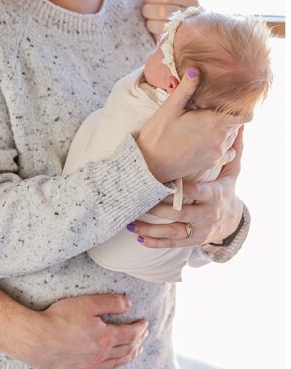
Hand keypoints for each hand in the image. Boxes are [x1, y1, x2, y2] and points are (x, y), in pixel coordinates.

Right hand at [12, 294, 148, 368]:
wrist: (36, 339)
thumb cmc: (59, 319)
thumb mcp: (86, 303)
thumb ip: (110, 302)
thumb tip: (129, 304)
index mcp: (106, 336)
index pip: (130, 333)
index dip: (140, 328)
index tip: (145, 323)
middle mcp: (101, 354)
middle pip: (126, 349)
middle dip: (138, 341)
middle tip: (143, 335)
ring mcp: (89, 365)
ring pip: (116, 363)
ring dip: (129, 357)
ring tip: (136, 352)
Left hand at [132, 128, 244, 247]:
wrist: (232, 218)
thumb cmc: (225, 188)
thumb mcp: (231, 171)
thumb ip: (231, 150)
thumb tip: (238, 125)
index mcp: (215, 195)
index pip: (196, 191)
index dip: (180, 189)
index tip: (161, 183)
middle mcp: (208, 215)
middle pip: (181, 213)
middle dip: (158, 208)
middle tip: (137, 202)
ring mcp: (200, 230)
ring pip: (174, 231)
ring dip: (151, 229)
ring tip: (131, 223)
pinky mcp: (193, 241)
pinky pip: (173, 244)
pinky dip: (156, 242)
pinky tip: (140, 239)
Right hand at [136, 68, 245, 182]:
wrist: (149, 165)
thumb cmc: (157, 135)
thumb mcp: (169, 109)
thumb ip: (185, 89)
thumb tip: (196, 69)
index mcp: (214, 123)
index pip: (245, 115)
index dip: (241, 108)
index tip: (230, 102)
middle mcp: (221, 139)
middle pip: (237, 125)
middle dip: (227, 116)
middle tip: (209, 110)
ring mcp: (217, 153)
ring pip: (231, 138)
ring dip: (223, 131)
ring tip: (205, 125)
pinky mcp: (211, 163)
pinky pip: (226, 152)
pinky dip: (221, 145)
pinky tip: (206, 140)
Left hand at [141, 0, 198, 36]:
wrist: (193, 29)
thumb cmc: (180, 5)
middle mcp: (190, 13)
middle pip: (161, 10)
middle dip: (148, 9)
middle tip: (146, 9)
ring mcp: (185, 29)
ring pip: (158, 24)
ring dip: (149, 21)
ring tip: (150, 18)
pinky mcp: (176, 41)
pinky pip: (159, 36)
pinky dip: (152, 30)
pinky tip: (154, 27)